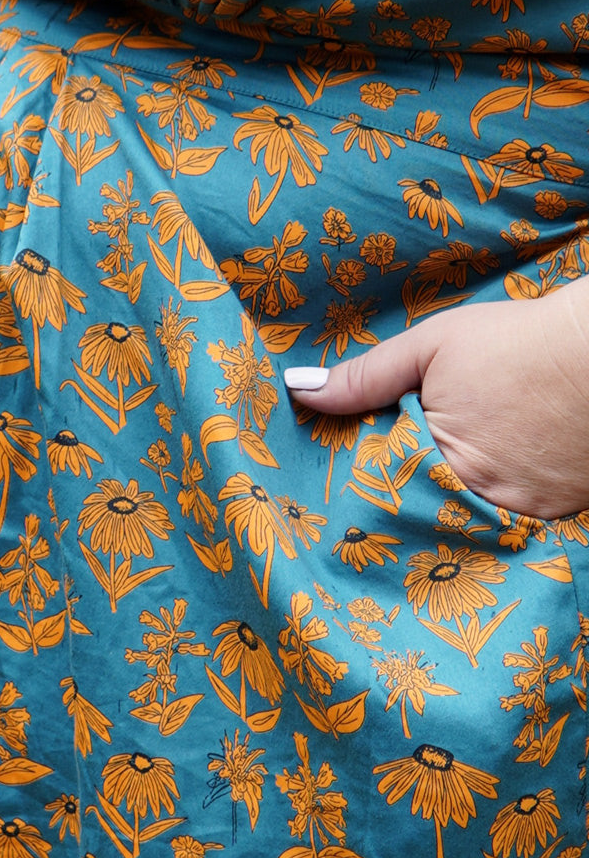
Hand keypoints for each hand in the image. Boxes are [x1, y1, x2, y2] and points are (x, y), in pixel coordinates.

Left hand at [284, 275, 588, 519]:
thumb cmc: (515, 341)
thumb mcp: (430, 347)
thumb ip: (366, 377)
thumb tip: (299, 391)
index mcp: (438, 459)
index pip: (385, 481)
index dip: (375, 466)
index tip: (366, 453)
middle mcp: (481, 498)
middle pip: (427, 501)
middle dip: (413, 483)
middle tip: (424, 449)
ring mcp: (525, 510)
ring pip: (470, 511)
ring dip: (458, 490)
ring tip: (471, 449)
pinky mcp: (558, 512)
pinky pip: (514, 515)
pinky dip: (504, 494)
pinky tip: (507, 459)